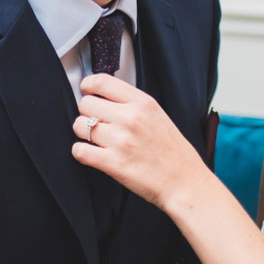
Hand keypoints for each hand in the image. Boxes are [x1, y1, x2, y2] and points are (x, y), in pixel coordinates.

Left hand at [71, 74, 210, 208]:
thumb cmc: (172, 152)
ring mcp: (120, 140)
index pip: (102, 82)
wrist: (184, 181)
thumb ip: (131, 104)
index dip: (88, 85)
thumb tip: (103, 97)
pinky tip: (92, 153)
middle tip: (97, 122)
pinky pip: (79, 150)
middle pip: (86, 103)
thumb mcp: (157, 115)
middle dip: (87, 113)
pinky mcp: (113, 163)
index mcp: (142, 103)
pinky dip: (80, 152)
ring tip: (97, 140)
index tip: (86, 90)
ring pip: (79, 126)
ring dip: (84, 133)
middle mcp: (130, 118)